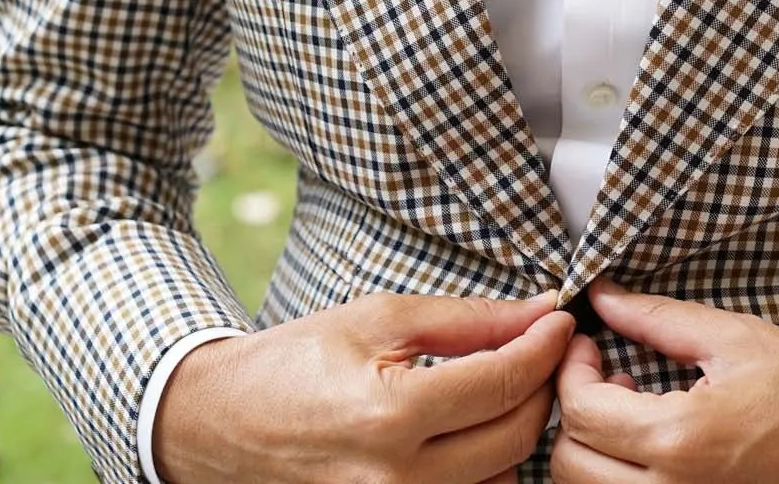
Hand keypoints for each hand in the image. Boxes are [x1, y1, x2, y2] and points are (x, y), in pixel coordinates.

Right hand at [155, 290, 574, 483]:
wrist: (219, 424)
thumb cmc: (293, 364)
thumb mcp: (378, 319)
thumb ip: (467, 319)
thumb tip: (537, 311)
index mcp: (389, 416)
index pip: (504, 383)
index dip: (545, 345)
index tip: (559, 320)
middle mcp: (395, 481)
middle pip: (516, 435)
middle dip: (540, 385)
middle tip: (541, 348)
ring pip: (502, 476)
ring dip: (515, 429)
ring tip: (502, 387)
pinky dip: (486, 467)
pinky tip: (471, 432)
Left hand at [552, 280, 778, 483]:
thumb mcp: (735, 337)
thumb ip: (657, 318)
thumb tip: (603, 298)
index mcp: (682, 438)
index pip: (582, 411)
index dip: (572, 369)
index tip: (590, 343)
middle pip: (570, 464)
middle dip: (574, 411)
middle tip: (604, 373)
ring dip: (593, 447)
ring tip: (631, 405)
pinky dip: (618, 474)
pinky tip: (651, 439)